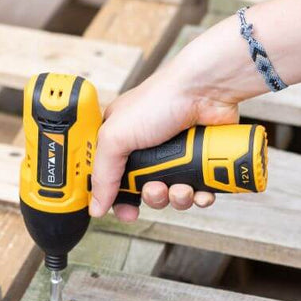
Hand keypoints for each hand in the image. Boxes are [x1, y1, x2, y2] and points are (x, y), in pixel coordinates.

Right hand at [89, 62, 238, 222]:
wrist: (205, 91)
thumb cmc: (160, 99)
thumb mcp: (116, 136)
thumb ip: (103, 174)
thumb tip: (95, 205)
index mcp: (121, 141)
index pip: (111, 179)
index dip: (116, 198)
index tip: (123, 210)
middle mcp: (147, 150)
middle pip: (143, 192)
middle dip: (151, 197)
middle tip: (155, 189)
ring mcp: (175, 156)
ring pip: (171, 196)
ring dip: (176, 198)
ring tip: (181, 186)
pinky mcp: (199, 162)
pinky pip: (197, 192)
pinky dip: (199, 195)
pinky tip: (199, 188)